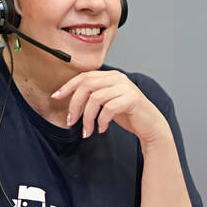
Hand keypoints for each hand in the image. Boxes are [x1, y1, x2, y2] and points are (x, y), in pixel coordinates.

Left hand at [51, 70, 169, 142]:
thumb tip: (69, 99)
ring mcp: (125, 87)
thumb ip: (93, 96)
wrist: (150, 125)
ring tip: (87, 131)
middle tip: (71, 121)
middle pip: (87, 85)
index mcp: (110, 76)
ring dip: (87, 118)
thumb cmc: (127, 114)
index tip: (56, 97)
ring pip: (96, 98)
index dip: (68, 86)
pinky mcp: (132, 99)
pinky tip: (101, 129)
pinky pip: (108, 109)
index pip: (84, 76)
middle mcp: (117, 78)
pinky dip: (101, 121)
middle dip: (75, 104)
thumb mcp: (107, 102)